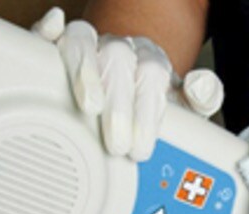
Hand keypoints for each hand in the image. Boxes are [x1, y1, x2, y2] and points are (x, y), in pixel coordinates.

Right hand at [32, 7, 223, 159]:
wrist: (130, 83)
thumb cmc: (152, 103)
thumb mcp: (184, 107)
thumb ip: (202, 99)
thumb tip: (203, 88)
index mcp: (150, 63)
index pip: (152, 76)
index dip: (148, 111)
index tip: (141, 147)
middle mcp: (119, 50)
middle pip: (119, 59)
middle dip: (119, 104)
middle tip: (118, 144)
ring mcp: (89, 47)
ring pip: (83, 42)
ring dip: (85, 71)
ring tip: (89, 105)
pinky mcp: (59, 49)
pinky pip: (49, 32)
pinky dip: (45, 31)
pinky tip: (49, 33)